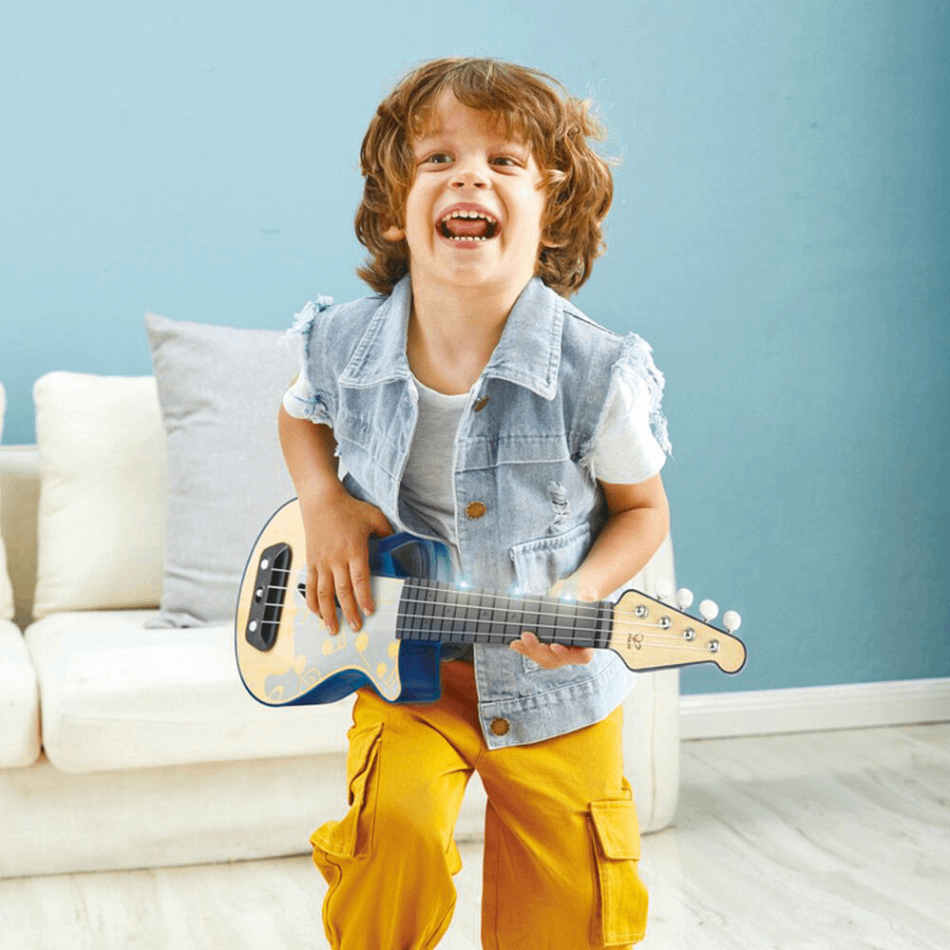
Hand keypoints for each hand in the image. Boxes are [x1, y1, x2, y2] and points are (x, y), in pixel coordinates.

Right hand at [299, 489, 392, 634]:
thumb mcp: (374, 517)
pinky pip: (310, 585)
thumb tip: (397, 545)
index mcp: (354, 550)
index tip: (369, 611)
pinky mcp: (311, 561)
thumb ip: (387, 533)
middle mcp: (336, 558)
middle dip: (349, 611)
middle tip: (356, 627)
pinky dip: (312, 601)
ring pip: (323, 593)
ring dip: (328, 613)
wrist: (321, 500)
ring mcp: (322, 561)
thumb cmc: (349, 508)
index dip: (364, 597)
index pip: (360, 579)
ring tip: (333, 629)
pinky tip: (316, 613)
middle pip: (342, 591)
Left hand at [509, 575, 597, 668]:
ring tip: (517, 640)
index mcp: (588, 643)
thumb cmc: (582, 596)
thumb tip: (586, 595)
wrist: (571, 596)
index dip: (567, 654)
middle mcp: (573, 652)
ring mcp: (558, 652)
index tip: (555, 646)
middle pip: (557, 659)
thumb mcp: (587, 592)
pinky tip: (514, 642)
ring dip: (529, 651)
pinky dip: (524, 648)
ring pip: (544, 659)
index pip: (581, 657)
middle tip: (527, 635)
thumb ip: (588, 596)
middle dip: (540, 650)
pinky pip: (535, 652)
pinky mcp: (546, 647)